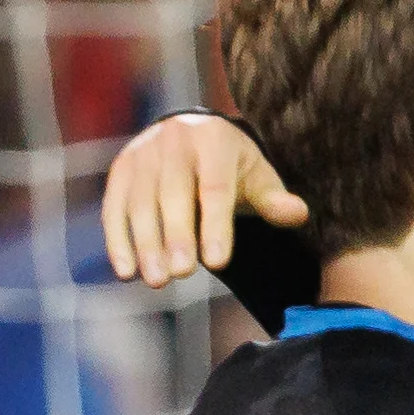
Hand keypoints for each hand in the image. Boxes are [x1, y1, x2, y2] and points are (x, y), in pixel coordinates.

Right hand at [101, 112, 308, 287]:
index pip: (215, 187)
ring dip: (146, 244)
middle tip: (181, 273)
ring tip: (157, 280)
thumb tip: (298, 214)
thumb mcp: (256, 176)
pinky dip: (118, 240)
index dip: (215, 225)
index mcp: (214, 140)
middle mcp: (174, 141)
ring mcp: (143, 153)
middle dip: (177, 236)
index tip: (218, 262)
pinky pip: (115, 206)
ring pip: (141, 202)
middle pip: (174, 193)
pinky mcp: (121, 169)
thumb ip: (274, 199)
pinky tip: (126, 271)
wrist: (191, 134)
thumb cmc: (231, 166)